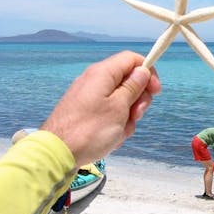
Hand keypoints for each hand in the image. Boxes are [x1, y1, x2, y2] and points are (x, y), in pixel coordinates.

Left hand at [41, 51, 160, 166]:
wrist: (58, 153)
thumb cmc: (91, 129)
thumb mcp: (119, 107)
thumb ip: (133, 86)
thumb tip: (142, 70)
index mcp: (103, 73)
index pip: (132, 60)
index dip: (148, 72)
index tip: (156, 92)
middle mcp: (95, 81)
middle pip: (128, 81)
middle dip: (138, 99)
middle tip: (136, 115)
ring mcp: (90, 97)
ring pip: (122, 100)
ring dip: (128, 116)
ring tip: (120, 131)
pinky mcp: (86, 112)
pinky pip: (110, 113)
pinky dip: (116, 124)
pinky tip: (112, 138)